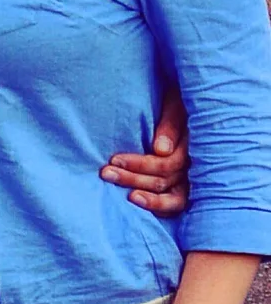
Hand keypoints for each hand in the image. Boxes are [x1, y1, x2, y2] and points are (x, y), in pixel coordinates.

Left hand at [102, 93, 188, 217]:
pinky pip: (176, 203)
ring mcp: (194, 178)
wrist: (192, 98)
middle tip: (106, 173)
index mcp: (195, 144)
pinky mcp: (188, 187)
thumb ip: (171, 124)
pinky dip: (159, 206)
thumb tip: (161, 150)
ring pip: (173, 197)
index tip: (114, 159)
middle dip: (133, 178)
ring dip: (147, 198)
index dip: (141, 164)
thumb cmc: (179, 98)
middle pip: (165, 179)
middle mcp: (197, 164)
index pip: (168, 163)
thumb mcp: (176, 103)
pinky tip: (138, 203)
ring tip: (126, 197)